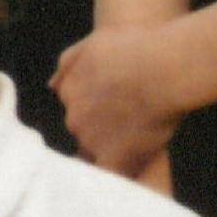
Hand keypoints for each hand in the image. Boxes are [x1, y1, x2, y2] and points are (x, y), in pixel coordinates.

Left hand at [51, 21, 188, 180]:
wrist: (164, 69)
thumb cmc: (137, 49)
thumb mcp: (94, 43)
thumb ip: (69, 62)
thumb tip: (51, 85)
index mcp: (68, 91)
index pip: (77, 109)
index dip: (98, 109)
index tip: (118, 106)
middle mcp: (73, 117)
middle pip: (83, 130)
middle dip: (102, 129)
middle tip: (131, 123)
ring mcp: (92, 140)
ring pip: (96, 151)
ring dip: (113, 150)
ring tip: (139, 142)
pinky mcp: (114, 158)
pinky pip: (111, 174)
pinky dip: (121, 172)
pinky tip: (133, 170)